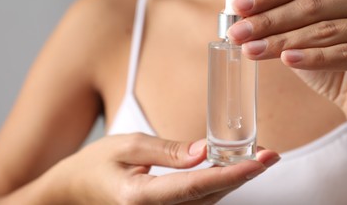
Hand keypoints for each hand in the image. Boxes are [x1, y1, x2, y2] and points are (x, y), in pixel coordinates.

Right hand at [48, 133, 278, 204]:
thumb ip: (167, 151)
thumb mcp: (126, 147)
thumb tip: (204, 151)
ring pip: (210, 201)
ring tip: (259, 158)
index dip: (233, 172)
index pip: (197, 185)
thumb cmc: (95, 164)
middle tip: (271, 154)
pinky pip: (200, 201)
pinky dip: (219, 184)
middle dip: (244, 175)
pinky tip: (233, 168)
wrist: (75, 191)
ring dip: (235, 179)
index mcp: (142, 199)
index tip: (261, 160)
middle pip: (211, 196)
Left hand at [228, 0, 346, 142]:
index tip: (238, 7)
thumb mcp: (305, 38)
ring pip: (324, 30)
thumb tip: (241, 18)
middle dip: (268, 20)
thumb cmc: (335, 63)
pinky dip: (314, 58)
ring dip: (282, 41)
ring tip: (251, 50)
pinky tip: (288, 60)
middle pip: (310, 6)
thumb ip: (281, 25)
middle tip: (237, 33)